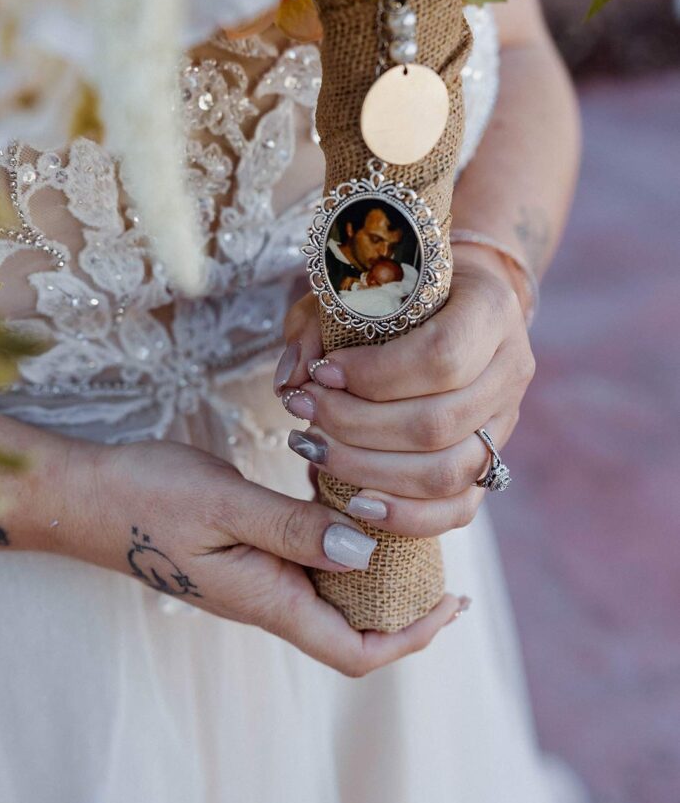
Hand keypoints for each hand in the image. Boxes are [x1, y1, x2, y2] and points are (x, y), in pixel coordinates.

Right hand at [40, 437, 467, 675]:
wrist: (88, 496)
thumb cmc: (148, 497)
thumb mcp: (226, 504)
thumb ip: (293, 531)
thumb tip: (366, 554)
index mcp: (268, 599)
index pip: (355, 650)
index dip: (411, 637)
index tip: (450, 603)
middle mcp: (268, 597)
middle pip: (353, 627)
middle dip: (404, 602)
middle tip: (438, 554)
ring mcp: (256, 579)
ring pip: (332, 592)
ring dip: (374, 568)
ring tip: (405, 524)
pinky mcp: (246, 556)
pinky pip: (306, 562)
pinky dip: (337, 540)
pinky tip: (346, 503)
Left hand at [276, 243, 534, 536]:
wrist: (449, 303)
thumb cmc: (394, 292)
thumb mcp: (352, 287)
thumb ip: (317, 326)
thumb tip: (292, 382)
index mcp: (491, 310)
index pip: (442, 356)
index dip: (375, 375)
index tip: (322, 373)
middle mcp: (511, 369)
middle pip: (438, 423)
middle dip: (355, 425)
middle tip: (302, 411)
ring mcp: (505, 422)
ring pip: (446, 472)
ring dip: (368, 469)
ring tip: (314, 450)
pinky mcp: (491, 463)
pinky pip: (457, 509)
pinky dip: (404, 515)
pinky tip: (356, 500)